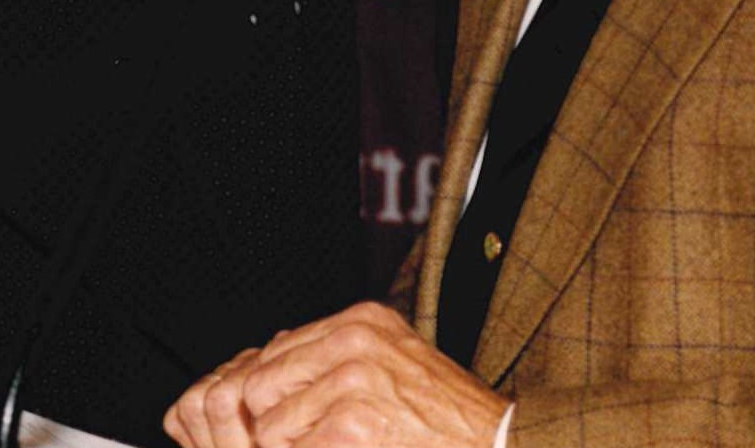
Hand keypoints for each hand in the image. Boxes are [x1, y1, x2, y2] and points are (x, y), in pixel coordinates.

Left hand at [164, 302, 507, 447]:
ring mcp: (351, 381)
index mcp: (360, 320)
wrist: (494, 443)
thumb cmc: (445, 414)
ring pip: (269, 426)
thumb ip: (336, 353)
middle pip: (259, 385)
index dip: (274, 396)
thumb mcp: (394, 358)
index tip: (291, 421)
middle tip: (307, 442)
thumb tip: (274, 355)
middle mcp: (352, 340)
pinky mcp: (351, 426)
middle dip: (272, 422)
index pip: (274, 352)